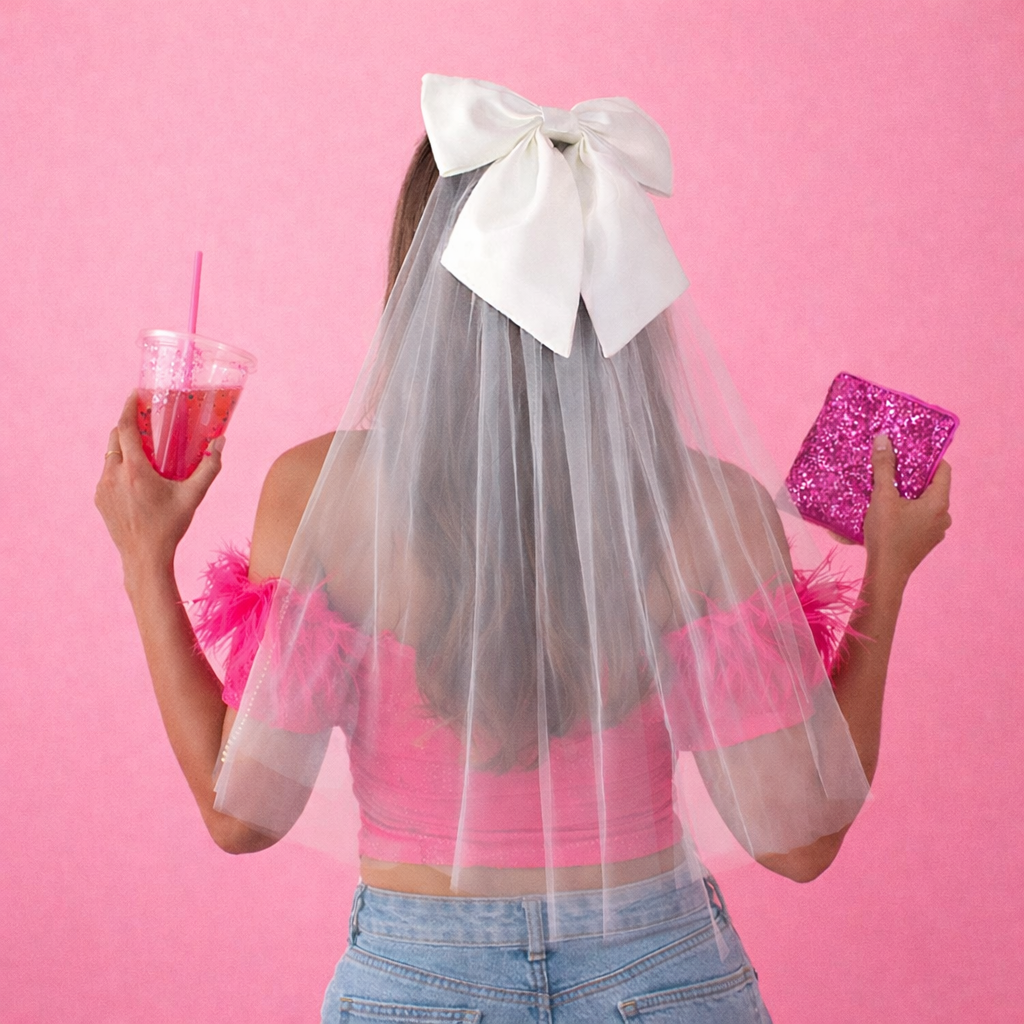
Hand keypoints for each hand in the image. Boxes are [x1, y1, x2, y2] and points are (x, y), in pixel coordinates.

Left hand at [95, 392, 223, 571]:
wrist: (145, 557)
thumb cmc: (171, 526)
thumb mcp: (193, 496)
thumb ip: (209, 468)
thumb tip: (221, 442)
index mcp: (135, 471)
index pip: (124, 427)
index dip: (128, 407)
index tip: (135, 394)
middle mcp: (113, 475)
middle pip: (115, 438)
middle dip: (128, 427)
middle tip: (145, 423)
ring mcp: (102, 488)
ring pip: (110, 457)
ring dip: (125, 450)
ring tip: (145, 455)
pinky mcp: (99, 499)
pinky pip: (108, 474)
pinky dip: (120, 470)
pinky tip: (137, 481)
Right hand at [861, 433, 951, 583]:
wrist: (885, 574)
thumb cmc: (886, 535)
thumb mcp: (882, 497)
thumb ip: (884, 467)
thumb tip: (883, 439)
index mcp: (939, 502)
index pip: (943, 470)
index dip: (927, 457)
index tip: (908, 451)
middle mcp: (944, 516)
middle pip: (932, 486)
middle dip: (913, 476)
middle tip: (893, 468)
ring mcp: (936, 531)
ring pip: (925, 503)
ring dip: (909, 494)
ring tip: (887, 489)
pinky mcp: (926, 541)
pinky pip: (921, 517)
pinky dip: (908, 510)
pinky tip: (889, 510)